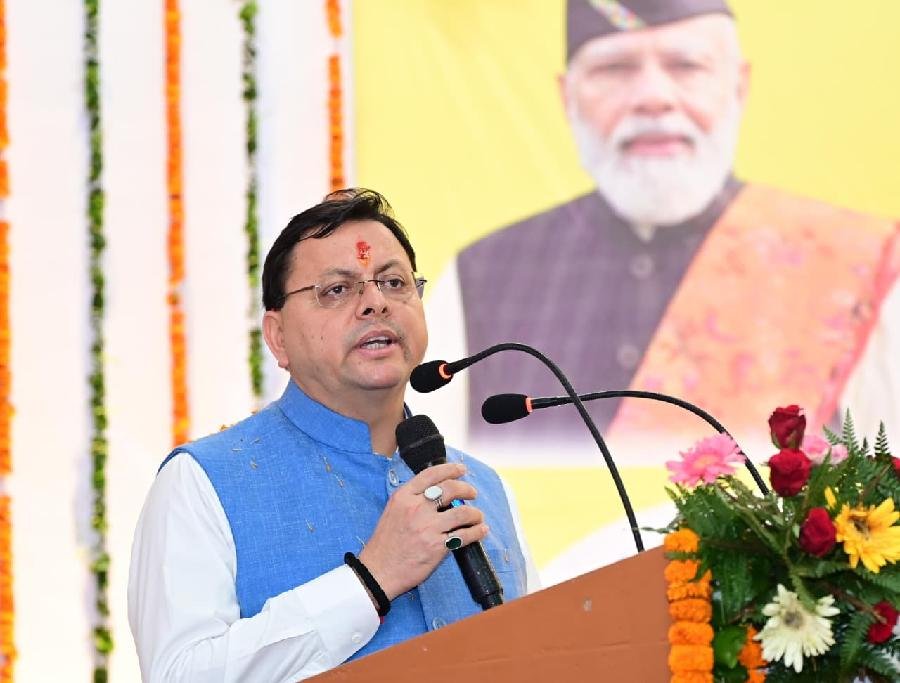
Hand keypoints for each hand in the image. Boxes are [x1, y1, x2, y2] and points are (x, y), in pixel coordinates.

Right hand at [358, 462, 488, 600]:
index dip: (450, 469)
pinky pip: (464, 535)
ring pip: (462, 512)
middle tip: (472, 493)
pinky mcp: (437, 547)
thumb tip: (437, 491)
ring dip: (475, 513)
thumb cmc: (385, 543)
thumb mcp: (393, 511)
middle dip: (467, 489)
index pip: (431, 474)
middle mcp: (416, 508)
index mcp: (403, 496)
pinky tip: (481, 530)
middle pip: (451, 489)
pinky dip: (477, 532)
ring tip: (478, 516)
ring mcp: (428, 527)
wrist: (378, 571)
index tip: (461, 469)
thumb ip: (412, 499)